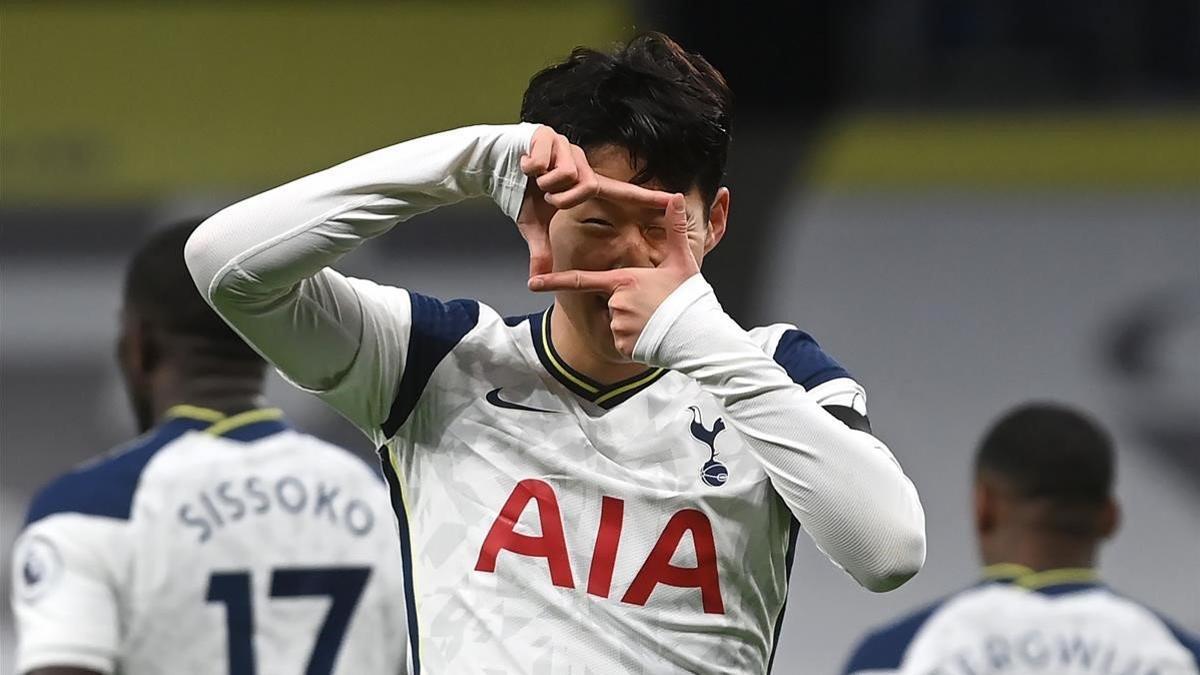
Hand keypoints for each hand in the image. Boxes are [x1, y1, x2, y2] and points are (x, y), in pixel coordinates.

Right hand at [516, 126, 671, 277]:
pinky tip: (525, 165)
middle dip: (562, 197)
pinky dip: (532, 167)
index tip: (675, 201)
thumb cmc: (521, 194)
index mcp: (585, 183)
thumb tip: (537, 277)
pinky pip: (546, 160)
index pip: (622, 193)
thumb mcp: (533, 226)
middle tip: (546, 196)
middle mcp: (581, 163)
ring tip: (535, 178)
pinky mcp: (549, 136)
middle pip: (586, 187)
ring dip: (546, 182)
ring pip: (566, 174)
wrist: (493, 166)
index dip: (648, 198)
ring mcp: (567, 147)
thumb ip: (541, 250)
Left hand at [527, 194, 698, 356]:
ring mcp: (618, 325)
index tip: (533, 282)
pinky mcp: (623, 346)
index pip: (581, 280)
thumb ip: (675, 229)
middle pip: (611, 302)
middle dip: (628, 306)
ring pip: (617, 322)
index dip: (554, 281)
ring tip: (657, 322)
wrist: (697, 334)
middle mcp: (616, 303)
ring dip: (633, 324)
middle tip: (654, 307)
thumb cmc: (688, 297)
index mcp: (624, 280)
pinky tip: (653, 336)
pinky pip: (622, 341)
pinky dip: (635, 340)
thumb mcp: (682, 261)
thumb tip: (675, 197)